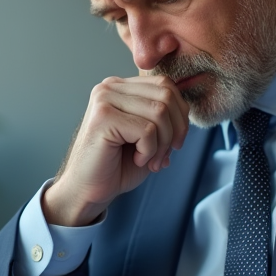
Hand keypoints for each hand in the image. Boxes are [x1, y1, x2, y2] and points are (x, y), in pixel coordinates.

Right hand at [43, 76, 189, 226]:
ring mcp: (104, 99)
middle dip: (175, 130)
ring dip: (162, 144)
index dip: (180, 115)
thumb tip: (187, 110)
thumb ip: (165, 117)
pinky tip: (137, 159)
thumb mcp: (149, 136)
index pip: (166, 85)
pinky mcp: (103, 117)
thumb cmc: (117, 166)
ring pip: (159, 112)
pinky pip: (146, 130)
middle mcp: (110, 87)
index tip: (175, 143)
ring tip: (149, 160)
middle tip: (165, 155)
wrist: (88, 191)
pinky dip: (149, 151)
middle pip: (166, 96)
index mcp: (121, 87)